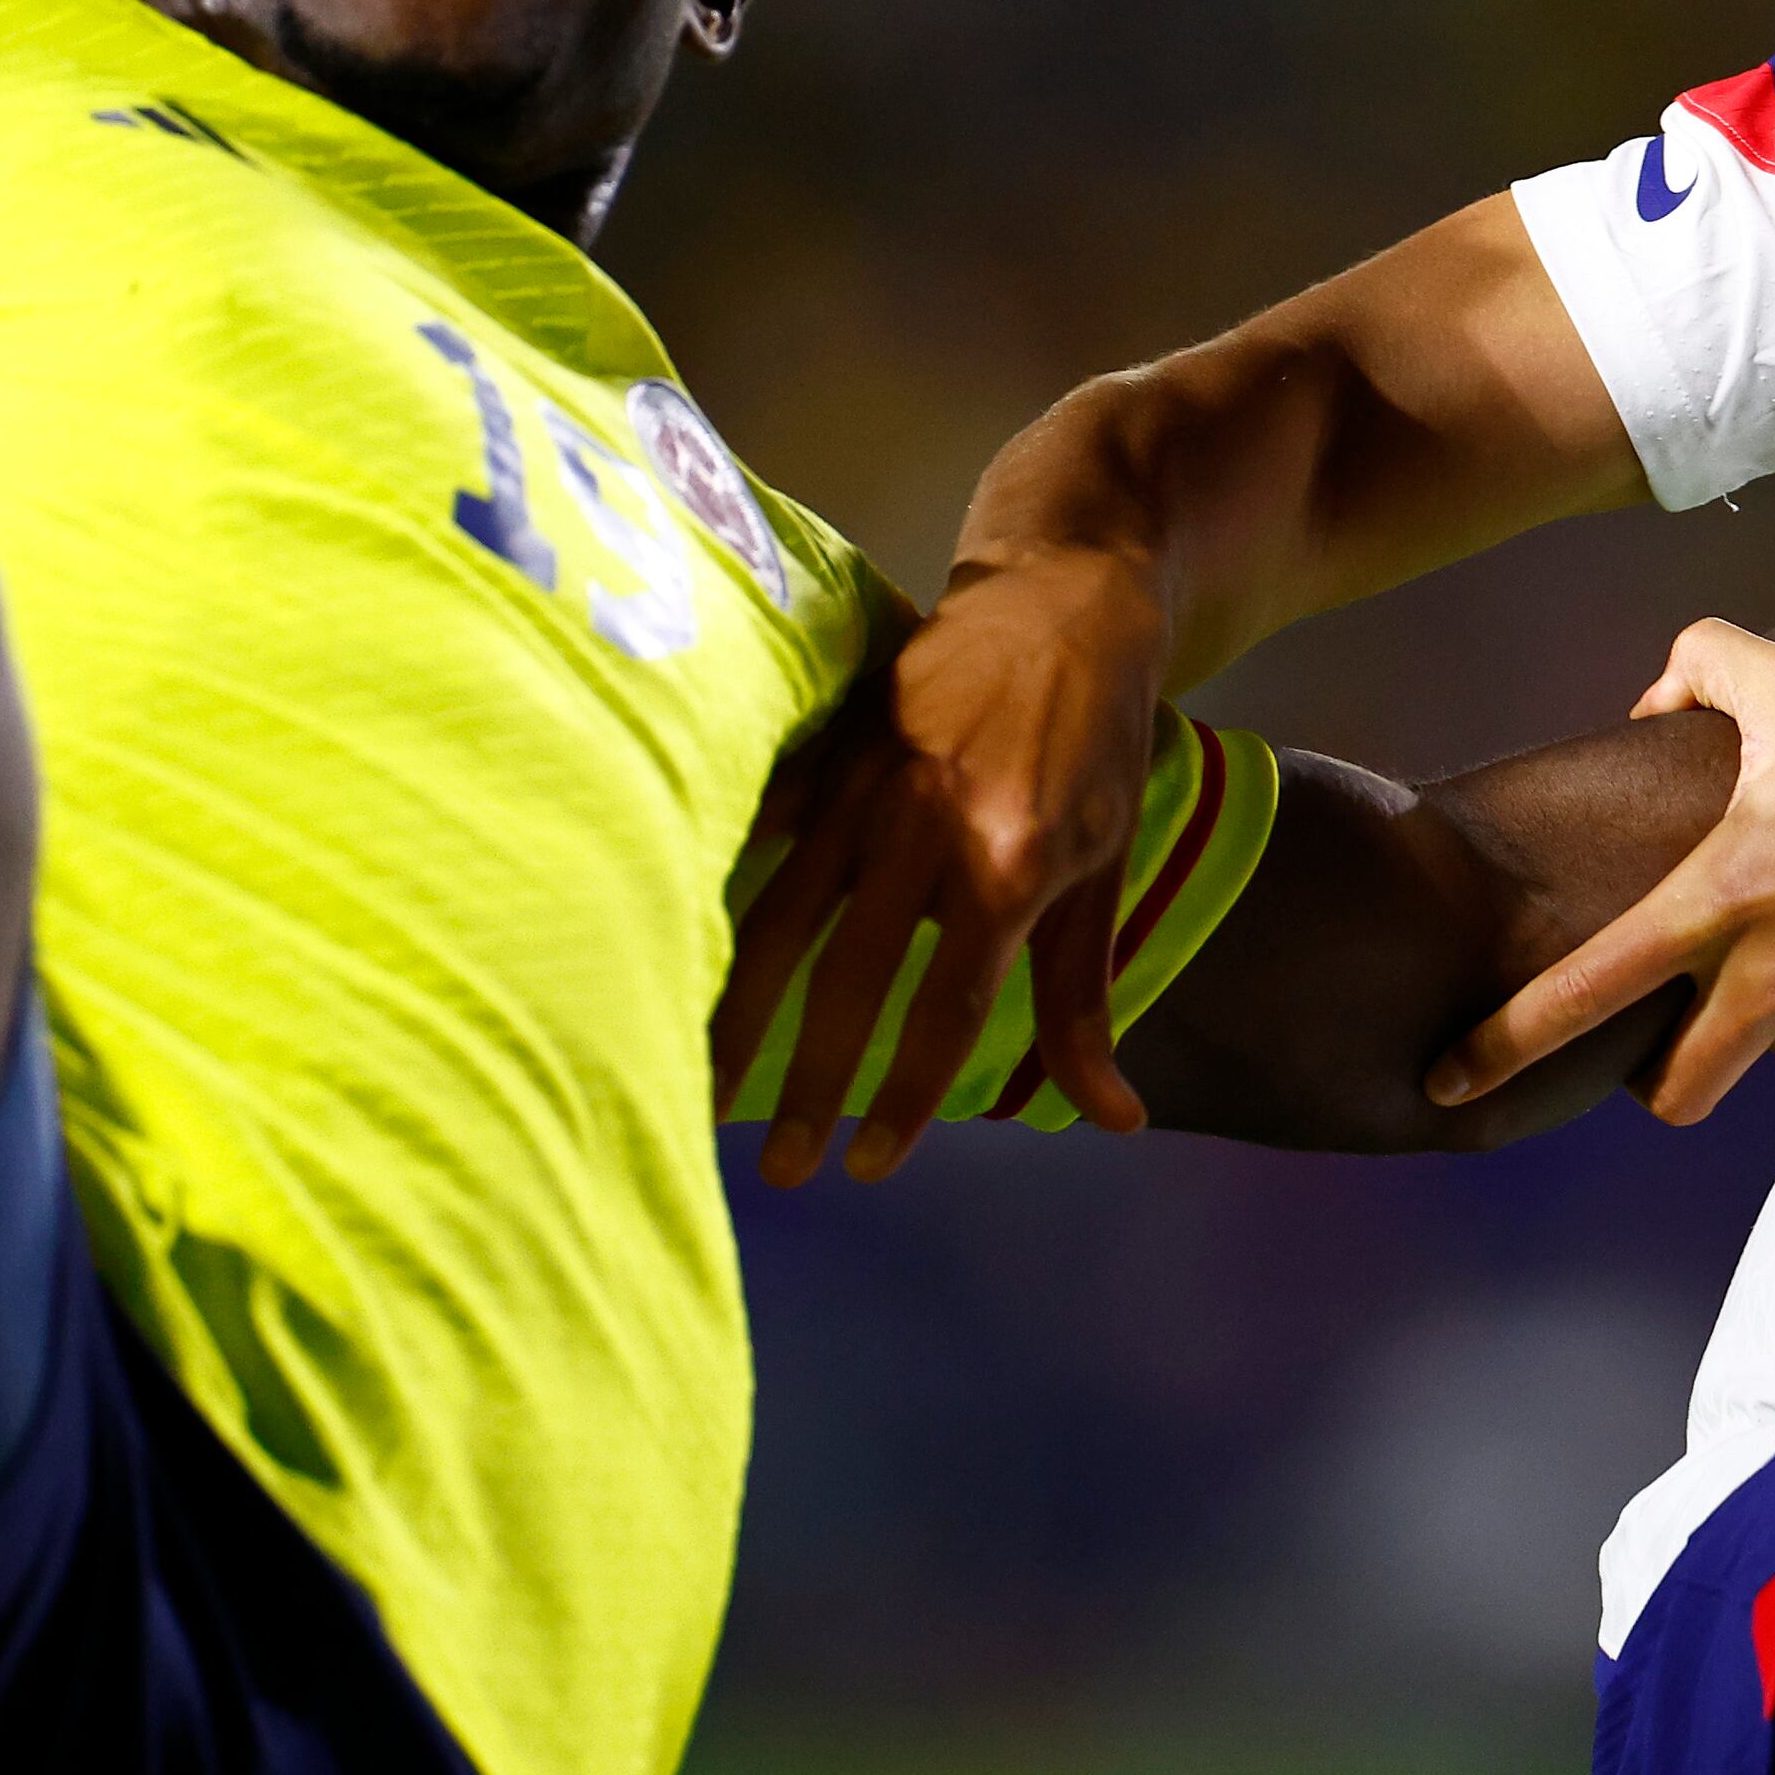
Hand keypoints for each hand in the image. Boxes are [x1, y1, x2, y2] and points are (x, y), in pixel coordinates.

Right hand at [712, 547, 1166, 1183]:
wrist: (1065, 598)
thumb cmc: (1099, 748)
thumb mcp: (1106, 872)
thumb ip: (1086, 1003)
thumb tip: (1116, 1121)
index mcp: (1009, 864)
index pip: (945, 1011)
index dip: (904, 1101)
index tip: (867, 1168)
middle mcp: (928, 829)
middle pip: (850, 983)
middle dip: (809, 1087)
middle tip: (777, 1175)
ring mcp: (864, 786)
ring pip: (782, 919)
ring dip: (739, 1015)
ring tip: (700, 1091)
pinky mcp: (823, 752)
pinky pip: (757, 839)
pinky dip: (710, 902)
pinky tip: (658, 964)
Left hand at [1426, 621, 1774, 1126]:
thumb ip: (1705, 667)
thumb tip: (1651, 696)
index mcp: (1721, 900)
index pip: (1583, 991)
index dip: (1503, 1043)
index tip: (1448, 1077)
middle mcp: (1767, 981)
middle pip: (1672, 1085)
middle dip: (1661, 1075)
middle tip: (1676, 1032)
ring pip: (1769, 1053)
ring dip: (1773, 1018)